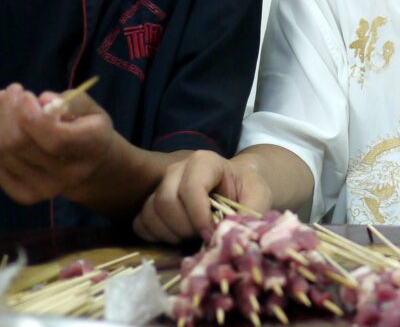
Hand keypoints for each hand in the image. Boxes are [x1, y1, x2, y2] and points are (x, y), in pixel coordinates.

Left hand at [0, 83, 115, 204]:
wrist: (90, 169)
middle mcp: (66, 176)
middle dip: (8, 111)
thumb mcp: (92, 109)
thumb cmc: (88, 130)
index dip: (31, 115)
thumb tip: (43, 100)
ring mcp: (41, 190)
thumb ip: (73, 101)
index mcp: (90, 150)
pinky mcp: (21, 194)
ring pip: (0, 151)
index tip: (26, 94)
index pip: (54, 139)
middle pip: (20, 144)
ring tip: (2, 99)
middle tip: (12, 90)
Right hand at [133, 151, 272, 243]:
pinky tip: (176, 238)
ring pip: (151, 213)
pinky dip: (155, 236)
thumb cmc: (247, 191)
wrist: (236, 188)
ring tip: (192, 237)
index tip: (211, 234)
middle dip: (185, 227)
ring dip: (170, 234)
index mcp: (204, 162)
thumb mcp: (258, 197)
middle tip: (203, 236)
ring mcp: (161, 185)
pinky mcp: (152, 203)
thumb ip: (249, 214)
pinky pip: (141, 223)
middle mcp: (178, 169)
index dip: (199, 216)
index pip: (191, 188)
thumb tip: (231, 236)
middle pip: (166, 201)